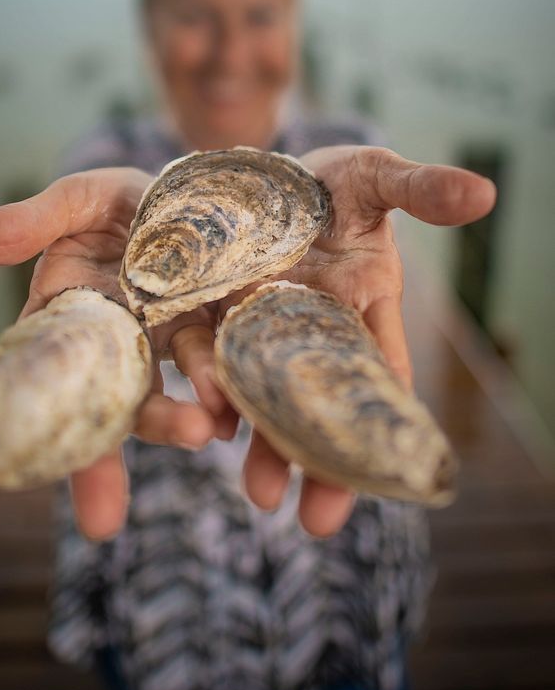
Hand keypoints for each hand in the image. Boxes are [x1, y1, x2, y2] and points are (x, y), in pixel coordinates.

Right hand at [0, 168, 235, 539]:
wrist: (193, 185)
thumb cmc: (122, 200)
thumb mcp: (80, 200)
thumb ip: (34, 221)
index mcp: (84, 322)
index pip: (71, 386)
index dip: (80, 448)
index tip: (93, 510)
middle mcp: (133, 343)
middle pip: (136, 400)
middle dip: (154, 427)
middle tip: (177, 443)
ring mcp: (185, 334)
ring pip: (192, 381)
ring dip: (201, 408)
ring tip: (213, 428)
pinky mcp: (231, 317)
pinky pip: (237, 350)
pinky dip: (242, 377)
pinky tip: (251, 403)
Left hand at [182, 146, 495, 537]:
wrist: (255, 168)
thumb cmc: (328, 179)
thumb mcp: (374, 176)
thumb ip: (420, 189)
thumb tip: (484, 193)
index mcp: (362, 304)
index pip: (380, 373)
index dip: (384, 422)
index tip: (389, 475)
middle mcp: (312, 328)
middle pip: (320, 402)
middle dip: (321, 459)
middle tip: (316, 521)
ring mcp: (257, 325)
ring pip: (264, 395)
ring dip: (265, 444)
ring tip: (261, 495)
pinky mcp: (209, 313)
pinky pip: (210, 359)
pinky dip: (210, 394)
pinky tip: (206, 429)